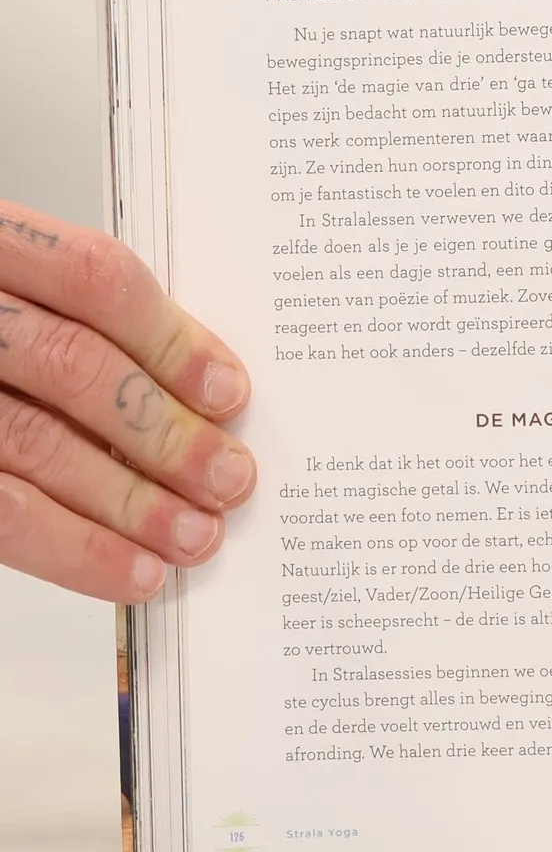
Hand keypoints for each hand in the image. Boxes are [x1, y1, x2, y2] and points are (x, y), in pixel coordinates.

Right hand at [0, 204, 254, 601]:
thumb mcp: (15, 294)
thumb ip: (80, 323)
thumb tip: (197, 396)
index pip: (93, 279)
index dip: (172, 341)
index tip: (229, 394)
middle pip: (73, 365)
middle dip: (164, 432)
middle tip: (229, 480)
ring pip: (34, 442)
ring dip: (131, 502)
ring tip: (195, 537)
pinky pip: (1, 512)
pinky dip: (76, 549)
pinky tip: (132, 572)